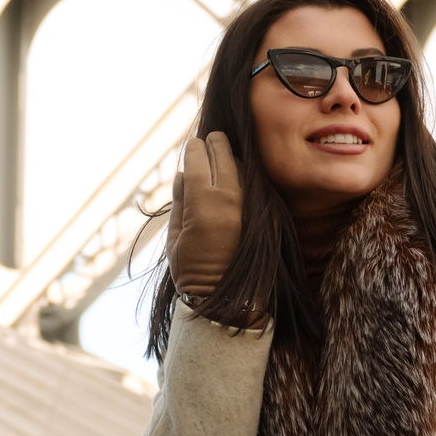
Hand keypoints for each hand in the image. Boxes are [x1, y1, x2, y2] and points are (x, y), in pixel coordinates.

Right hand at [168, 132, 243, 301]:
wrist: (225, 297)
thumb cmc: (191, 270)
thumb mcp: (176, 236)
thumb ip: (180, 201)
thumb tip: (183, 175)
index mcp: (202, 204)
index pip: (198, 162)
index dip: (194, 150)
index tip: (193, 144)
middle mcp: (228, 200)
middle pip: (223, 157)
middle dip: (216, 145)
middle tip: (212, 138)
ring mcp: (247, 207)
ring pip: (241, 169)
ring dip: (231, 158)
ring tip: (222, 154)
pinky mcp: (259, 216)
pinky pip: (252, 186)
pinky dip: (243, 176)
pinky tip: (236, 175)